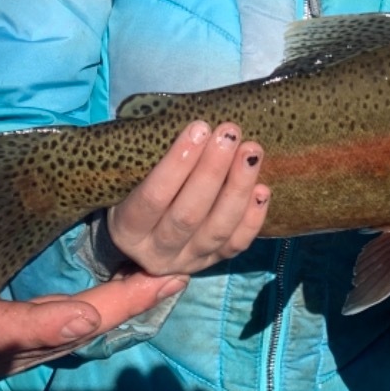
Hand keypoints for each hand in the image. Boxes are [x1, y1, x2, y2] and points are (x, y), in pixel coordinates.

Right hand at [0, 123, 182, 377]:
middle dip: (105, 313)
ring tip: (165, 282)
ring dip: (117, 314)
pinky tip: (143, 294)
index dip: (37, 326)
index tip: (79, 317)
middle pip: (46, 340)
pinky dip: (104, 318)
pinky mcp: (12, 352)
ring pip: (62, 343)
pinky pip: (62, 339)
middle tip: (157, 284)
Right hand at [106, 120, 270, 275]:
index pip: (153, 198)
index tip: (199, 128)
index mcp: (127, 229)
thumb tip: (193, 128)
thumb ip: (150, 161)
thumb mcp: (128, 179)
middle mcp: (157, 252)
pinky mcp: (213, 262)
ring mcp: (188, 261)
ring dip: (237, 187)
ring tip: (251, 151)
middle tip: (229, 133)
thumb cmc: (134, 191)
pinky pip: (237, 245)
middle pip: (188, 215)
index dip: (177, 163)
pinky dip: (253, 218)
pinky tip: (262, 188)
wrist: (142, 234)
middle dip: (212, 170)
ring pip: (217, 230)